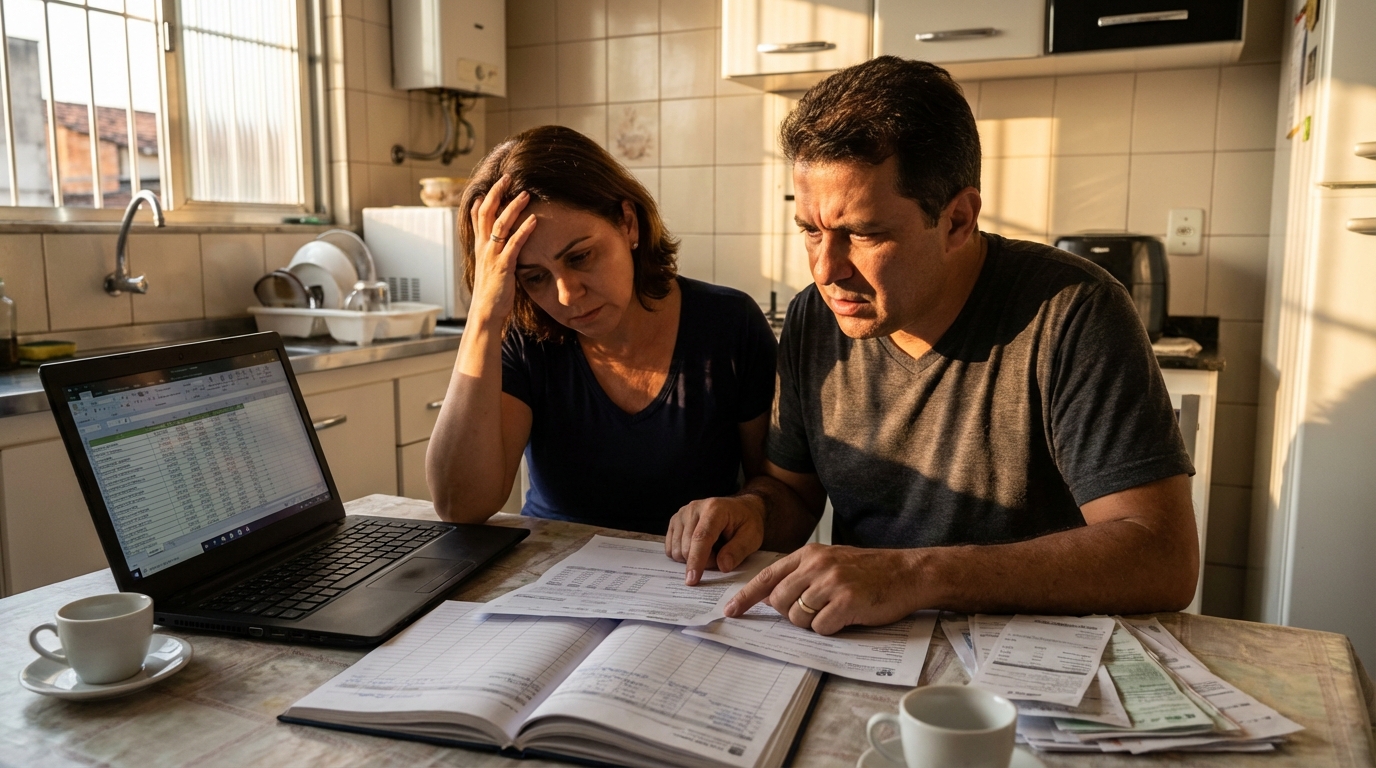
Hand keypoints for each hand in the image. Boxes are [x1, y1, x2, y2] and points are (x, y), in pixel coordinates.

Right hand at [469, 174, 536, 321]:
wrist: (487, 313)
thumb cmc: (493, 293)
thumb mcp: (492, 268)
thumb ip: (497, 253)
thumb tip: (505, 243)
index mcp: (480, 247)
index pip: (477, 217)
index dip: (482, 199)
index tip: (491, 183)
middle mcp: (483, 248)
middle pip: (485, 212)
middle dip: (496, 193)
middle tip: (507, 177)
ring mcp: (491, 256)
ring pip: (499, 224)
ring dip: (512, 207)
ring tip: (525, 193)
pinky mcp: (503, 266)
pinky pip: (513, 243)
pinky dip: (523, 230)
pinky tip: (534, 220)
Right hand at [666, 494, 765, 585]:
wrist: (740, 509)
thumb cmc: (746, 523)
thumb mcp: (752, 537)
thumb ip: (738, 551)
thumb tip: (723, 566)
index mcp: (714, 509)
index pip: (701, 538)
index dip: (696, 560)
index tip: (692, 580)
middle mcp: (694, 508)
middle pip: (687, 547)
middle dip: (703, 561)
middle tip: (721, 556)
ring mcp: (681, 514)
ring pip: (677, 550)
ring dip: (693, 559)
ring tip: (711, 549)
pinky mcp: (674, 522)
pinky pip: (671, 549)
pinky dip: (684, 555)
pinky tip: (698, 548)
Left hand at [724, 544, 918, 634]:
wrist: (907, 572)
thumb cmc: (869, 571)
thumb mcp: (831, 561)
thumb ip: (801, 574)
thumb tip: (770, 596)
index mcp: (809, 554)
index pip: (767, 577)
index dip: (745, 597)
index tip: (730, 611)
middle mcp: (816, 566)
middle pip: (778, 602)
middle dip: (789, 615)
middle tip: (814, 612)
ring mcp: (831, 583)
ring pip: (797, 617)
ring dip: (812, 623)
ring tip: (835, 611)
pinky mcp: (846, 602)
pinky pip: (821, 628)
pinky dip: (831, 629)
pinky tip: (847, 617)